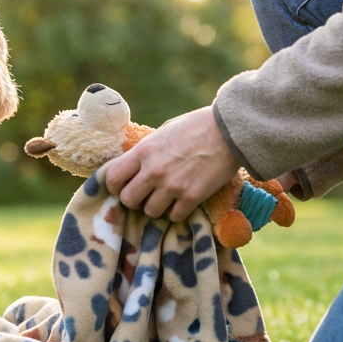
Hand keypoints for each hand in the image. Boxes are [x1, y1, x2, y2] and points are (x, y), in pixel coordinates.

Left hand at [105, 106, 239, 222]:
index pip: (112, 178)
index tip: (123, 186)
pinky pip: (175, 216)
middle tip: (145, 194)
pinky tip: (183, 200)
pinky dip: (178, 211)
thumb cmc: (197, 126)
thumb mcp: (164, 132)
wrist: (230, 131)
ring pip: (150, 212)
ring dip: (157, 207)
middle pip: (128, 200)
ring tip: (166, 197)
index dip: (115, 185)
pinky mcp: (192, 197)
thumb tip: (135, 166)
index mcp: (144, 151)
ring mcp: (173, 186)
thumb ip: (148, 151)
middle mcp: (154, 171)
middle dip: (135, 199)